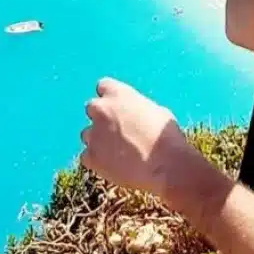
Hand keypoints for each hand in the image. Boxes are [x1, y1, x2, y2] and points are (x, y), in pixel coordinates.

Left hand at [78, 78, 195, 196]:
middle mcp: (101, 109)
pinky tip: (114, 166)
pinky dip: (97, 161)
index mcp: (118, 93)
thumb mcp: (156, 111)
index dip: (111, 98)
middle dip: (102, 118)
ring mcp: (93, 133)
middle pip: (92, 108)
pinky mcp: (91, 156)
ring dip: (98, 140)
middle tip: (117, 131)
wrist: (165, 166)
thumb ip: (136, 108)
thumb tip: (133, 115)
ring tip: (119, 153)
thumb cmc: (166, 137)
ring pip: (87, 134)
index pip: (103, 86)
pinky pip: (87, 156)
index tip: (117, 108)